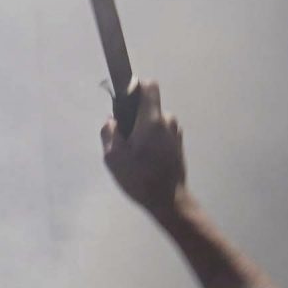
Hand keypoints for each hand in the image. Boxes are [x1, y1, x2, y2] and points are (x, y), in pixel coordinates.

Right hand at [100, 81, 185, 211]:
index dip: (135, 86)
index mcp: (152, 120)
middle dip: (134, 117)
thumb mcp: (113, 157)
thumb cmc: (140, 178)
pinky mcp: (178, 145)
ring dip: (143, 131)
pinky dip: (152, 140)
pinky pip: (161, 133)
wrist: (169, 201)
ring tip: (135, 154)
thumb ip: (109, 132)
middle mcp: (168, 121)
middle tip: (125, 139)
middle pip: (148, 107)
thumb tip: (112, 120)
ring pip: (154, 121)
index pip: (149, 86)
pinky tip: (146, 160)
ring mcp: (176, 133)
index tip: (124, 99)